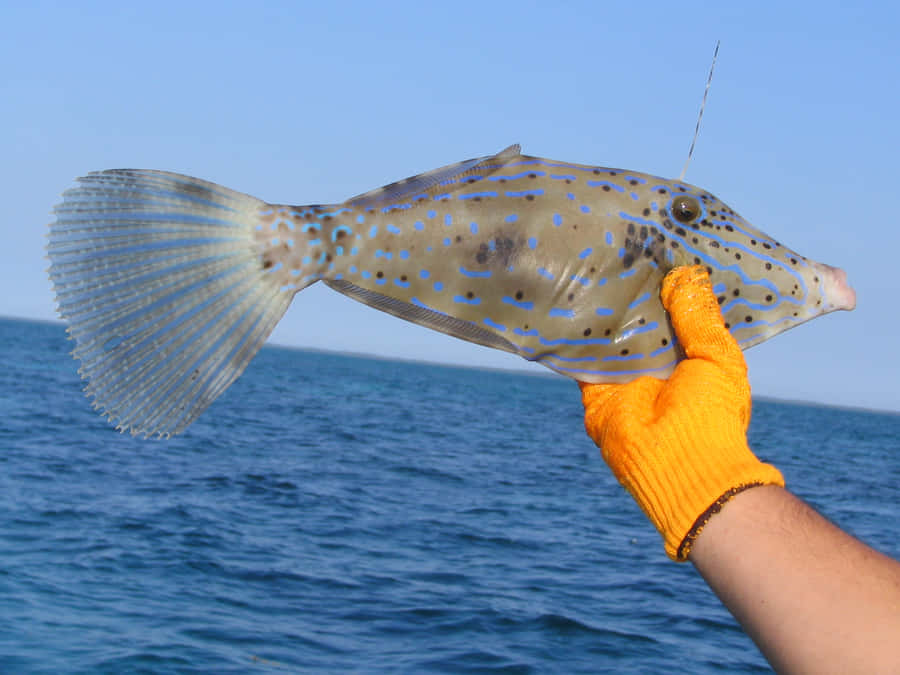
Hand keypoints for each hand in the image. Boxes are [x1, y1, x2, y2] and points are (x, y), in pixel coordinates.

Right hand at [580, 265, 783, 559]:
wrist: (682, 464)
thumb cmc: (713, 415)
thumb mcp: (717, 356)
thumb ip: (699, 316)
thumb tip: (684, 273)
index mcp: (688, 358)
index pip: (673, 314)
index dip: (667, 286)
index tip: (659, 250)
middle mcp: (654, 365)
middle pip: (638, 321)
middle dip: (631, 293)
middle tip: (622, 248)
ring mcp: (622, 376)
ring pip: (608, 333)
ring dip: (603, 308)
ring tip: (594, 263)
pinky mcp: (594, 389)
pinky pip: (582, 355)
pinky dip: (577, 333)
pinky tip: (571, 299)